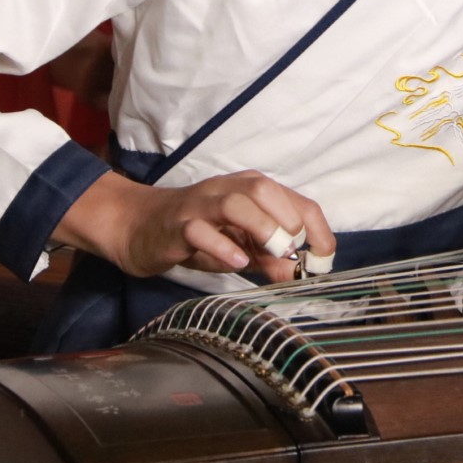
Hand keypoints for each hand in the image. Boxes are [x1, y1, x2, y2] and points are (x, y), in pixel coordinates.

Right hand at [54, 169, 335, 280]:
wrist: (138, 226)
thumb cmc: (196, 233)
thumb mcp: (239, 246)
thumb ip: (268, 257)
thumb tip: (298, 272)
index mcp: (250, 191)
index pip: (295, 200)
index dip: (316, 229)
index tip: (324, 258)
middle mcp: (227, 190)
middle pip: (265, 189)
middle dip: (287, 220)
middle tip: (293, 251)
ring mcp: (200, 205)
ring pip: (234, 203)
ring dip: (260, 227)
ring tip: (272, 253)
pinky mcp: (177, 225)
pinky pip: (200, 230)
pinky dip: (222, 246)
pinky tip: (236, 262)